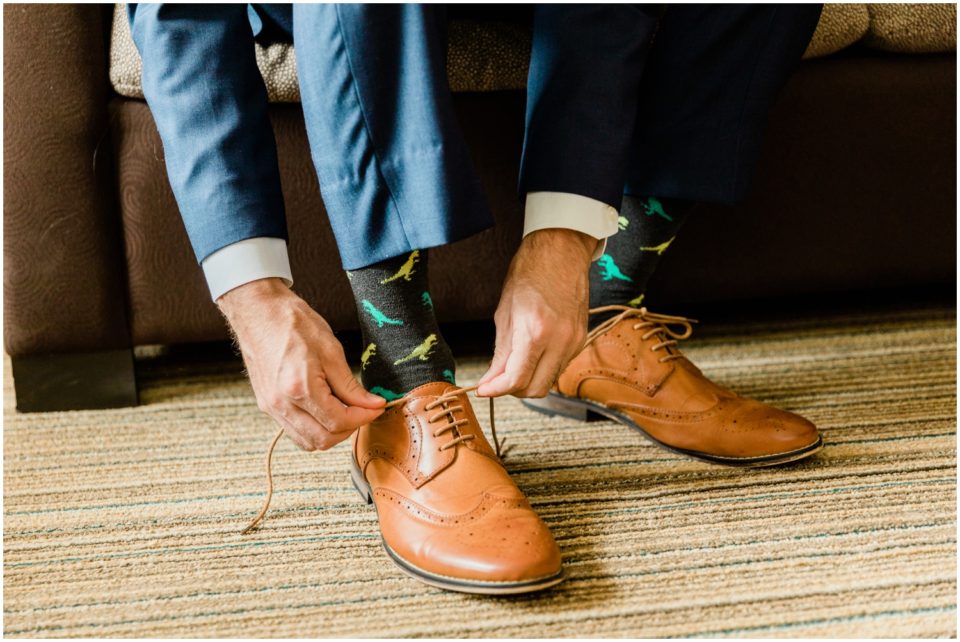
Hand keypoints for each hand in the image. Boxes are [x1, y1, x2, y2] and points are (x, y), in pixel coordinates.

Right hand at [218, 278, 384, 450]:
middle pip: (323, 440)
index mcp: (299, 388)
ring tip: (346, 411)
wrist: (258, 312)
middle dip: (349, 429)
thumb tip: (372, 404)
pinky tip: (325, 410)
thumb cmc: (293, 323)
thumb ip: (350, 385)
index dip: (363, 417)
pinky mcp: (266, 405)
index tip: (377, 407)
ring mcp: (271, 407)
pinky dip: (314, 429)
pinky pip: (294, 431)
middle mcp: (281, 404)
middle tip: (364, 410)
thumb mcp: (331, 350)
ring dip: (331, 433)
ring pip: (307, 442)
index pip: (338, 422)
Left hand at [477, 229, 593, 397]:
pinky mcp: (581, 340)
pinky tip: (533, 351)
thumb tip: (491, 380)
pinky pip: (560, 366)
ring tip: (514, 362)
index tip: (484, 389)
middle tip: (498, 379)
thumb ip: (500, 352)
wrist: (561, 251)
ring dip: (530, 379)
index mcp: (535, 331)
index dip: (496, 390)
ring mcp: (574, 342)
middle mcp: (559, 341)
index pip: (516, 379)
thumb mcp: (505, 313)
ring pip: (549, 381)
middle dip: (513, 389)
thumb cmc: (530, 273)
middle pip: (535, 389)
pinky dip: (543, 367)